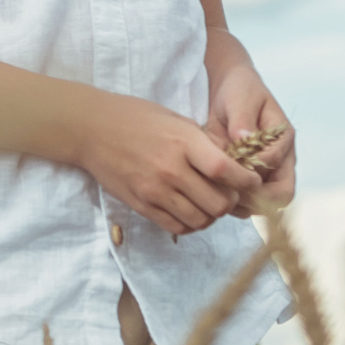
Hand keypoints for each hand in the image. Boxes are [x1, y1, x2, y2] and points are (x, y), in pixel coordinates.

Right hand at [73, 92, 264, 237]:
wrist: (92, 129)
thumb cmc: (136, 118)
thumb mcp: (176, 120)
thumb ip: (203, 143)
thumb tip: (233, 165)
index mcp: (183, 142)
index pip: (225, 171)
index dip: (246, 181)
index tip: (252, 182)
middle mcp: (171, 169)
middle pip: (218, 203)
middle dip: (231, 202)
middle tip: (229, 194)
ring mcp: (155, 191)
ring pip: (201, 220)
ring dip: (212, 215)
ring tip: (209, 203)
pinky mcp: (141, 205)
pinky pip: (177, 227)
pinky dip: (191, 224)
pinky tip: (190, 211)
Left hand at [208, 43, 294, 217]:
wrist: (228, 90)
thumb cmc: (239, 90)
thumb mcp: (240, 98)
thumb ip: (243, 119)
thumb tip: (245, 138)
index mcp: (283, 139)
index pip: (277, 167)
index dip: (254, 173)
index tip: (228, 168)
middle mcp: (280, 160)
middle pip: (280, 196)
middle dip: (253, 198)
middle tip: (224, 191)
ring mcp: (265, 172)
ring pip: (263, 205)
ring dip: (240, 204)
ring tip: (214, 192)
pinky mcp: (248, 178)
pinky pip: (247, 202)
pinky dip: (231, 202)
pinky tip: (211, 192)